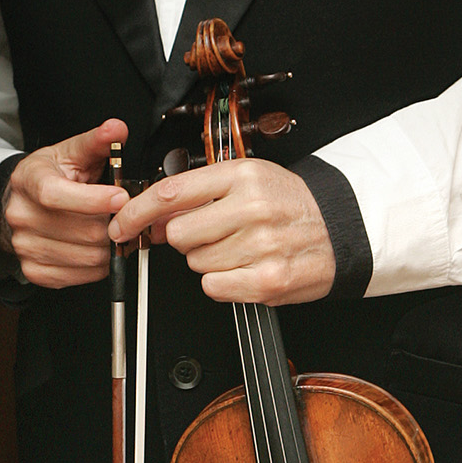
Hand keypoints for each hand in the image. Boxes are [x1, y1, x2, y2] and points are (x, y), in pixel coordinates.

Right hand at [0, 119, 129, 288]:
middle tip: (128, 215)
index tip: (120, 197)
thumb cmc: (48, 176)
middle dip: (114, 224)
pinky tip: (99, 247)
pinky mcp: (35, 271)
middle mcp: (22, 215)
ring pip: (86, 256)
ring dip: (111, 247)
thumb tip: (116, 129)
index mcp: (29, 180)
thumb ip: (96, 141)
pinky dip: (99, 265)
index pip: (55, 195)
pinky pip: (80, 276)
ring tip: (116, 230)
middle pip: (81, 230)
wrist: (20, 203)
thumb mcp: (69, 152)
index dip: (92, 200)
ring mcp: (26, 246)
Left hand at [107, 160, 335, 304]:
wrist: (339, 228)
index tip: (122, 224)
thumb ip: (197, 193)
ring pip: (196, 263)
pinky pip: (213, 287)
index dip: (137, 211)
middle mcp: (252, 207)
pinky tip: (244, 267)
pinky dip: (222, 282)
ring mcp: (261, 245)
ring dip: (209, 260)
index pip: (171, 192)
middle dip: (186, 238)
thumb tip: (149, 217)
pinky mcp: (268, 280)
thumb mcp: (246, 179)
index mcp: (242, 175)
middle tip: (213, 233)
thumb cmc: (287, 203)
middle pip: (178, 233)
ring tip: (240, 248)